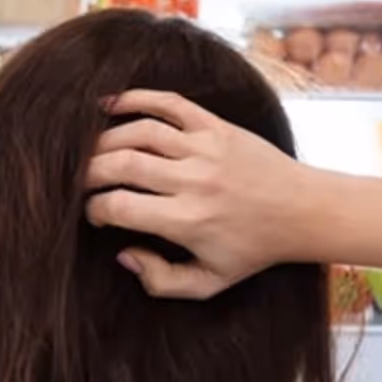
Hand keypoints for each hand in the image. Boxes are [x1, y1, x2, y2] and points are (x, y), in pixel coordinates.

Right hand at [85, 90, 317, 298]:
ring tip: (90, 151)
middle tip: (79, 181)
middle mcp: (193, 181)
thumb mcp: (210, 282)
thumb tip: (124, 254)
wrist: (302, 211)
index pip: (118, 206)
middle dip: (87, 172)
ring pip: (138, 131)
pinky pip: (169, 103)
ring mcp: (204, 148)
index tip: (93, 214)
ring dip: (104, 139)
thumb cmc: (253, 249)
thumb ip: (162, 281)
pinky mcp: (216, 127)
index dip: (93, 209)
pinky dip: (136, 98)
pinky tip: (109, 104)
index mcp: (187, 221)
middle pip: (120, 164)